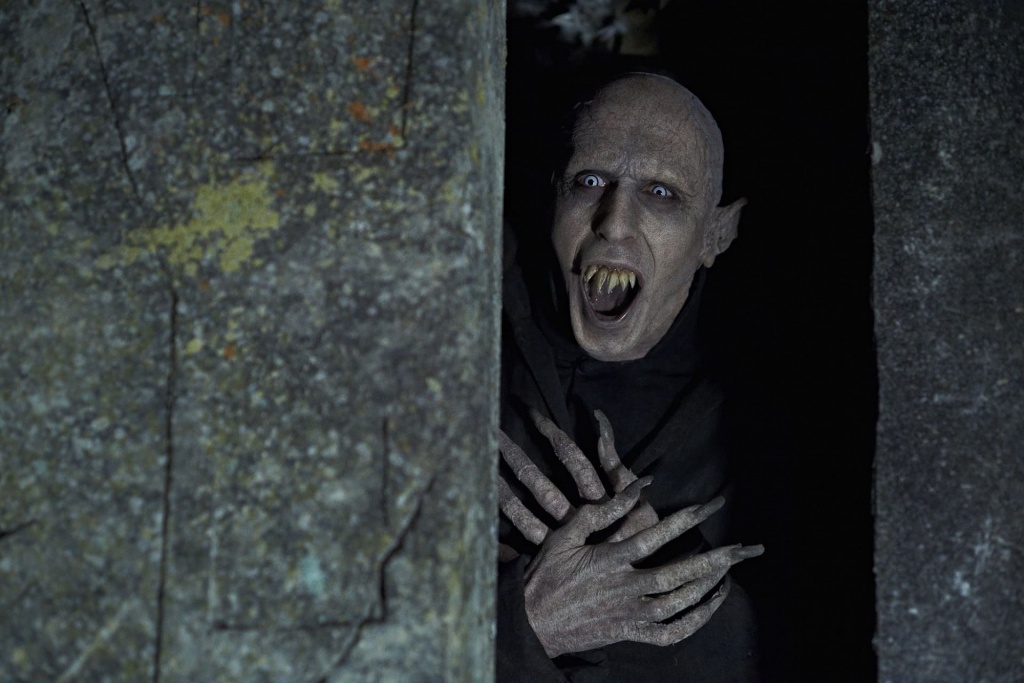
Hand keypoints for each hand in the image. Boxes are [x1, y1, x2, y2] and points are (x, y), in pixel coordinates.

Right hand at [498, 410, 762, 657]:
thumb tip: (636, 486)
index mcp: (610, 559)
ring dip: (709, 587)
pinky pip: (672, 633)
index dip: (685, 519)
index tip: (709, 506)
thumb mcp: (565, 535)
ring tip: (730, 571)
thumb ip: (600, 510)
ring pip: (681, 602)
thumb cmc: (546, 576)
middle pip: (680, 573)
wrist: (531, 624)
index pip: (656, 535)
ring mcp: (630, 614)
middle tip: (743, 549)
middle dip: (715, 559)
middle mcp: (626, 587)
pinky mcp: (630, 634)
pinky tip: (710, 605)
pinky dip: (696, 621)